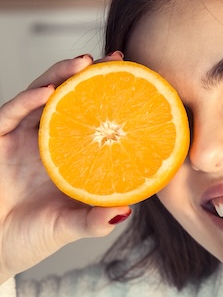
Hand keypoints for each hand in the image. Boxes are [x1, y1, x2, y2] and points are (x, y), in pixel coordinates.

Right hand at [0, 53, 129, 280]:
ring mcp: (21, 138)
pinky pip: (11, 113)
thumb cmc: (33, 238)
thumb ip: (95, 221)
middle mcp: (47, 140)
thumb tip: (126, 211)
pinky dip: (27, 100)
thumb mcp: (71, 229)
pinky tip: (47, 92)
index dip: (111, 96)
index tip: (137, 78)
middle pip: (69, 96)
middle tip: (115, 58)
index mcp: (70, 154)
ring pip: (41, 95)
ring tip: (83, 64)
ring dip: (60, 76)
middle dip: (90, 74)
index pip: (92, 116)